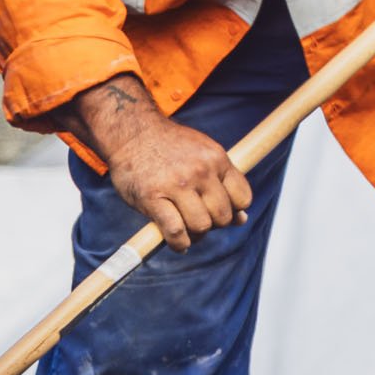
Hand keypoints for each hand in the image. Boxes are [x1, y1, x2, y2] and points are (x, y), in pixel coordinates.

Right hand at [65, 74, 251, 250]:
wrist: (132, 131)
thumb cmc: (169, 147)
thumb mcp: (202, 153)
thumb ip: (222, 182)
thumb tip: (242, 219)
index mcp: (216, 158)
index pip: (242, 197)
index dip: (234, 210)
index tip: (220, 210)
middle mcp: (200, 171)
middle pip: (222, 216)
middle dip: (214, 224)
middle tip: (199, 219)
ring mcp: (176, 184)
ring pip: (201, 226)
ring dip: (195, 234)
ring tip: (186, 229)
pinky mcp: (153, 198)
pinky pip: (176, 232)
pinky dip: (179, 243)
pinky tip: (176, 241)